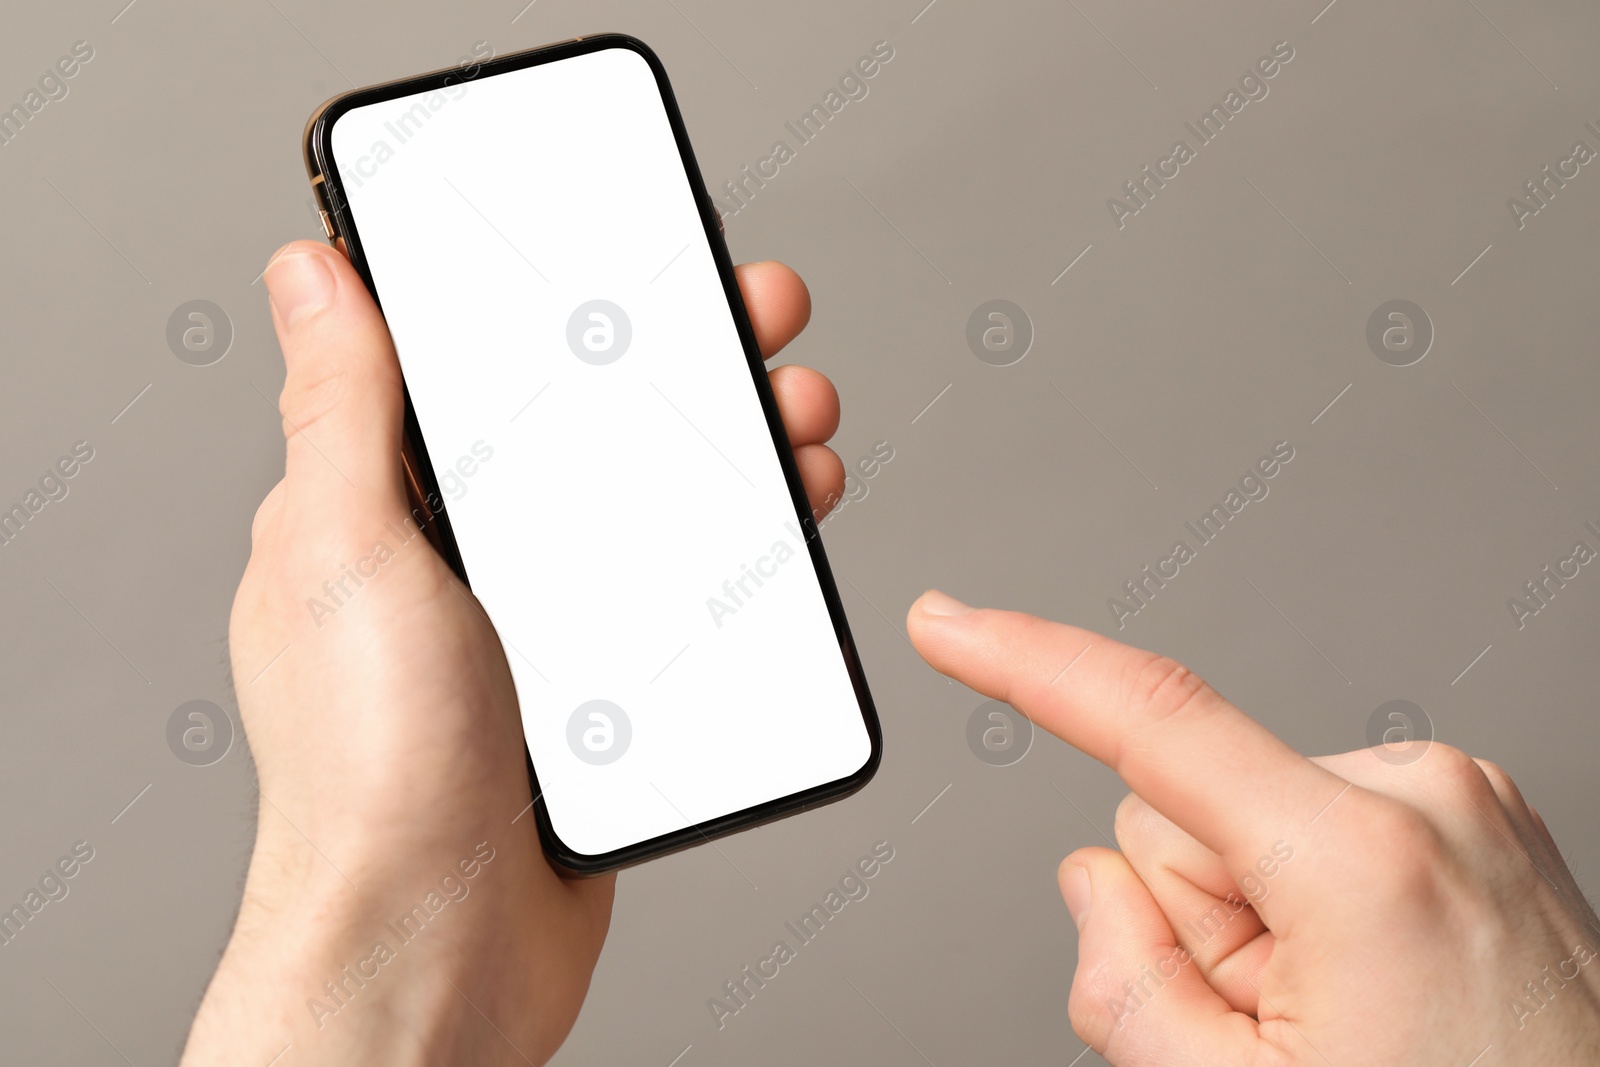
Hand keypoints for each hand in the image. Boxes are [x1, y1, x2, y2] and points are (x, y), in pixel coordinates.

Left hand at [181, 241, 842, 1065]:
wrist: (438, 947)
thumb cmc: (369, 773)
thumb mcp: (344, 554)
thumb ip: (346, 410)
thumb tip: (314, 276)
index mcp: (392, 507)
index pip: (486, 364)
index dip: (568, 298)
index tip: (644, 249)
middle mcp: (470, 555)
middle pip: (596, 422)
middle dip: (687, 359)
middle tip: (760, 318)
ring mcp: (546, 621)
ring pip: (658, 501)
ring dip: (739, 445)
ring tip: (802, 415)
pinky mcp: (607, 685)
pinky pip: (687, 590)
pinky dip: (745, 548)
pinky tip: (789, 520)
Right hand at [907, 592, 1599, 1065]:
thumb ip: (1125, 983)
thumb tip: (1096, 883)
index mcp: (1364, 862)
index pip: (1148, 721)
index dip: (1025, 663)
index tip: (949, 624)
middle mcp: (1424, 798)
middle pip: (1184, 814)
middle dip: (1193, 918)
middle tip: (1270, 1026)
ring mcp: (1463, 804)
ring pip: (1250, 823)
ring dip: (1258, 921)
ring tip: (1340, 1016)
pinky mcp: (1475, 817)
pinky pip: (1319, 826)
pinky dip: (1316, 903)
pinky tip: (1375, 984)